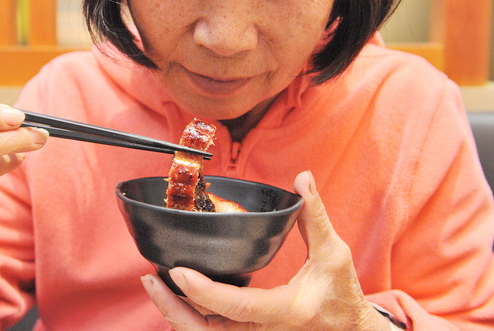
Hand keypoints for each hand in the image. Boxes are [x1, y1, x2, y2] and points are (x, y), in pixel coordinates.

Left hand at [141, 171, 391, 330]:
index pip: (237, 306)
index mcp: (285, 311)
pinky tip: (177, 295)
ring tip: (155, 285)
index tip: (178, 272)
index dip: (204, 292)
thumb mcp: (334, 254)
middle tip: (151, 279)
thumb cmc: (342, 296)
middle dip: (173, 309)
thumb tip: (303, 178)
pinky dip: (190, 316)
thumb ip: (315, 215)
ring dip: (176, 313)